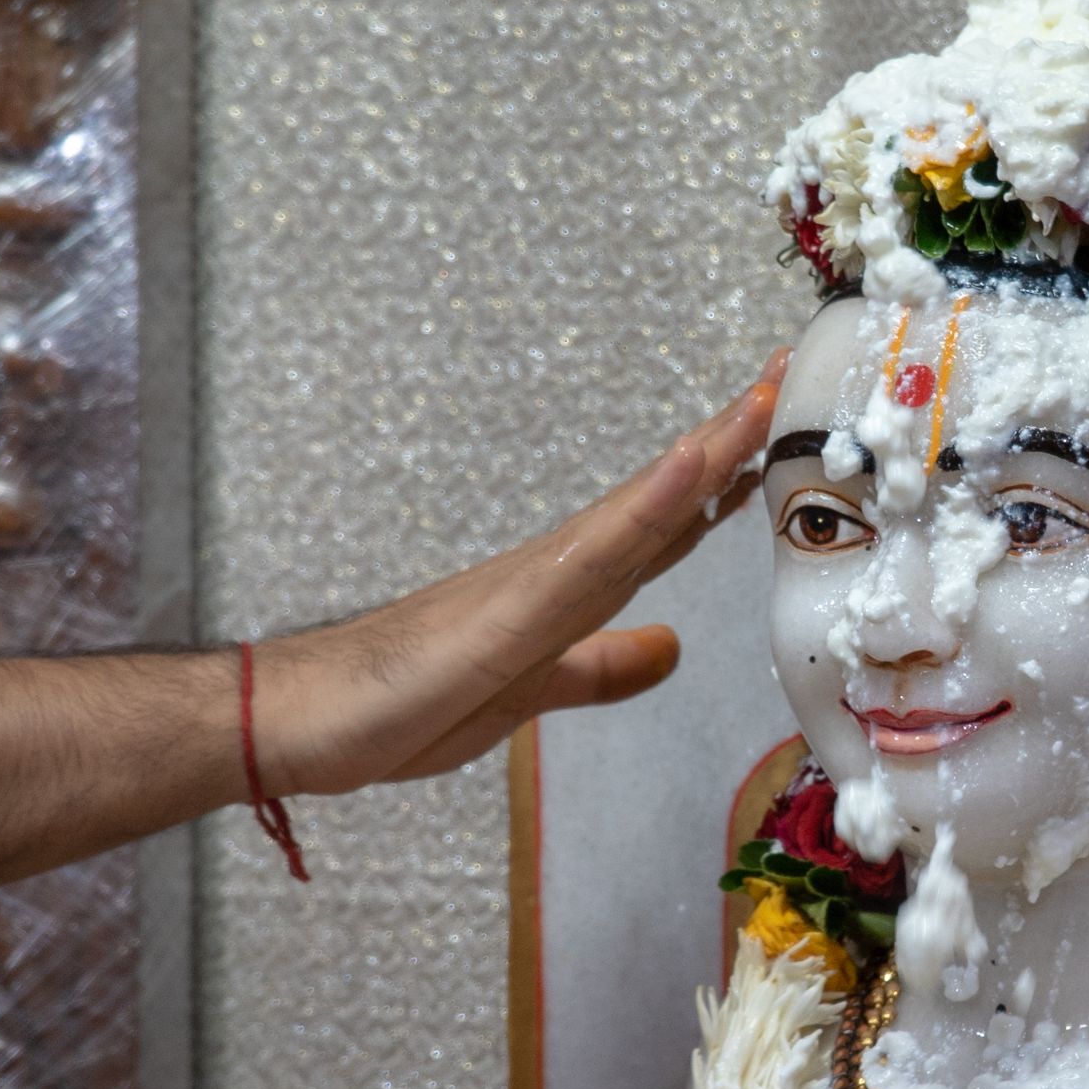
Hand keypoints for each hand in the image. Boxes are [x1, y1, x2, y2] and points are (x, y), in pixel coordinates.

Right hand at [245, 350, 787, 797]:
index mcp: (573, 586)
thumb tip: (671, 647)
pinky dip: (649, 504)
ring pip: (645, 503)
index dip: (727, 473)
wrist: (301, 719)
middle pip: (667, 492)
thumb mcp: (536, 691)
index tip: (777, 421)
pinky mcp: (515, 606)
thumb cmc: (402, 702)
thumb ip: (602, 667)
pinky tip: (690, 465)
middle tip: (788, 369)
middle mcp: (564, 565)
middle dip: (733, 435)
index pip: (669, 521)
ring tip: (764, 394)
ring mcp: (541, 578)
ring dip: (708, 449)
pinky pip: (598, 550)